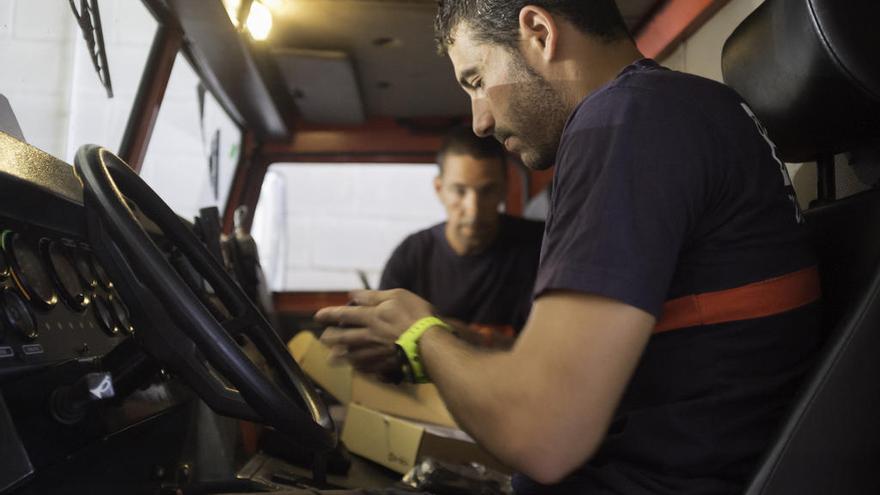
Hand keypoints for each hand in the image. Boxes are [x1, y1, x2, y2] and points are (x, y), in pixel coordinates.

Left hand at [315, 289, 433, 372]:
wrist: (429, 343)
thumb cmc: (416, 315)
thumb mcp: (397, 296)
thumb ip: (373, 296)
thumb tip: (352, 294)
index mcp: (371, 317)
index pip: (344, 315)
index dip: (329, 314)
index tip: (317, 316)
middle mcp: (369, 336)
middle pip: (344, 338)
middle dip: (331, 338)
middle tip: (323, 339)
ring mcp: (377, 353)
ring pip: (352, 356)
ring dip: (340, 357)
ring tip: (332, 359)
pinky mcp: (386, 366)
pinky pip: (368, 369)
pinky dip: (360, 369)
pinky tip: (357, 369)